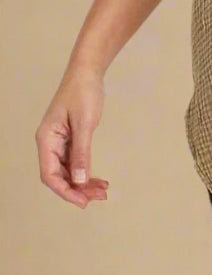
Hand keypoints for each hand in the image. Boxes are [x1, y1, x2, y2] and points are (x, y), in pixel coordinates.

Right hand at [35, 65, 108, 208]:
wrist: (87, 72)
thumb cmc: (83, 92)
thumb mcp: (85, 124)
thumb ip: (82, 152)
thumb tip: (79, 180)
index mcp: (46, 139)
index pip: (49, 174)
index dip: (65, 191)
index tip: (82, 202)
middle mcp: (49, 143)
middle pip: (59, 176)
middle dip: (77, 189)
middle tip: (99, 197)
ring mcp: (59, 142)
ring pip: (68, 171)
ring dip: (83, 183)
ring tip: (102, 191)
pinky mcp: (69, 140)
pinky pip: (75, 162)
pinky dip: (86, 172)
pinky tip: (98, 180)